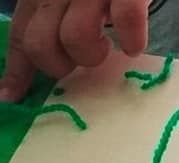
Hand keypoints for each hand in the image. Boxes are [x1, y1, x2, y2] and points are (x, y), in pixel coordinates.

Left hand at [0, 0, 148, 101]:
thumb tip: (53, 57)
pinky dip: (132, 40)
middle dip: (60, 66)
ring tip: (109, 49)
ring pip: (75, 40)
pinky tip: (133, 45)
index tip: (11, 96)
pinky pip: (125, 23)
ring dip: (94, 56)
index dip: (17, 70)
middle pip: (40, 45)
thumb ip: (56, 16)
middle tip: (81, 62)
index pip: (20, 34)